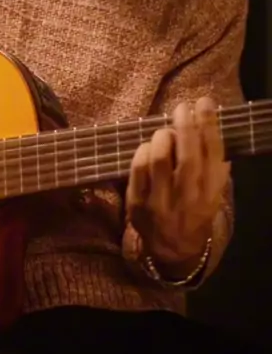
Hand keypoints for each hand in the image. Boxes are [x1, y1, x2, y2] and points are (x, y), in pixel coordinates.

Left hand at [126, 97, 228, 271]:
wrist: (173, 249)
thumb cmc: (194, 211)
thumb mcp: (212, 194)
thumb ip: (214, 166)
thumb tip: (211, 125)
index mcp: (210, 195)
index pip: (213, 156)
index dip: (209, 126)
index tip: (205, 104)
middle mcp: (188, 200)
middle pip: (188, 158)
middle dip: (185, 127)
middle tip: (182, 108)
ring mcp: (161, 203)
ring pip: (160, 161)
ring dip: (161, 138)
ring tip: (164, 132)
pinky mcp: (137, 204)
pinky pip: (138, 169)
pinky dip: (143, 151)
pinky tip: (148, 147)